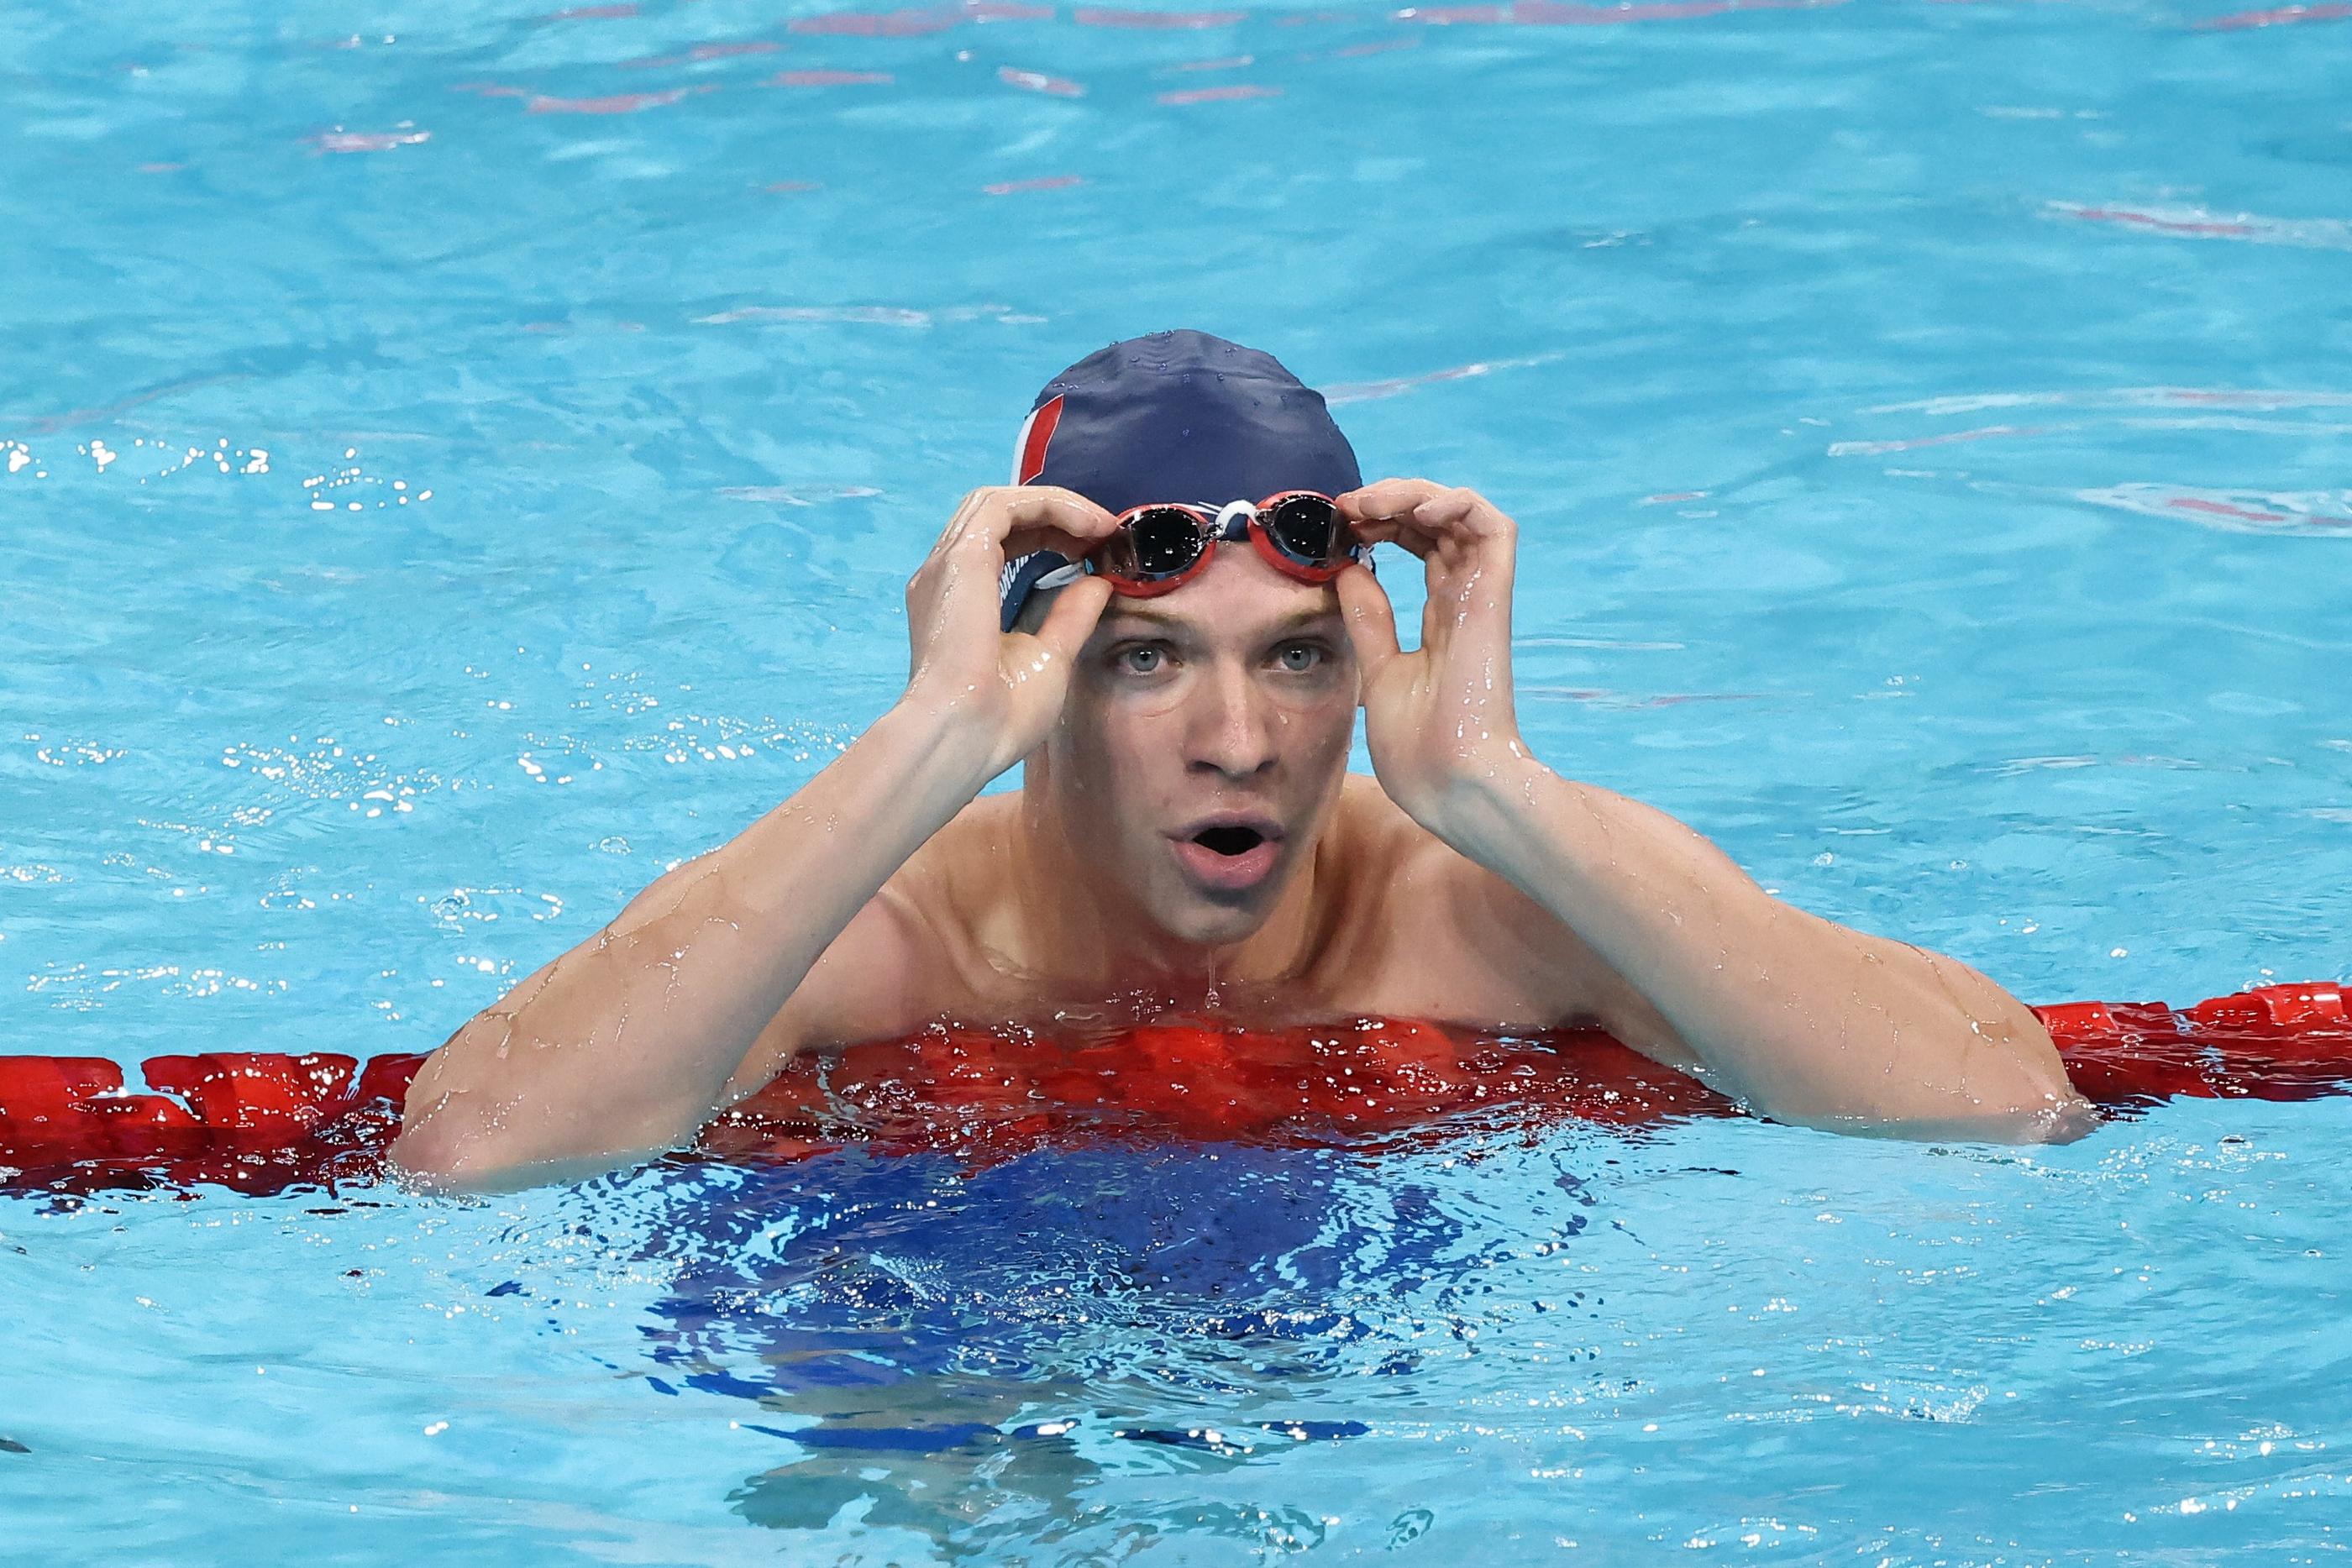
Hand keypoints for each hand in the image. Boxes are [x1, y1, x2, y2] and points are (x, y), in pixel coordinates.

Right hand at [901, 485, 1117, 780]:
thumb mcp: (1050, 657)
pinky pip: (1003, 506)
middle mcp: (946, 576)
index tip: (1096, 550)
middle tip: (1102, 534)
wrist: (964, 737)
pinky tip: (1086, 526)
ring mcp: (947, 565)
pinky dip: (1049, 505)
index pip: (1002, 541)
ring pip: (998, 502)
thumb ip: (1071, 616)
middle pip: (999, 515)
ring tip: (1098, 526)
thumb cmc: (999, 717)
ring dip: (1054, 505)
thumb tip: (1098, 582)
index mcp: (959, 599)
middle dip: (1054, 515)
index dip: (1051, 535)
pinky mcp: (960, 559)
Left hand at [1333, 479, 1530, 827]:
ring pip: (1462, 513)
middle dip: (1390, 501)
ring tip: (1371, 505)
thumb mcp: (1377, 671)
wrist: (1452, 785)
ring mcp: (1479, 597)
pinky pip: (1493, 528)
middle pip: (1438, 521)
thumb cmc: (1420, 748)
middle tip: (1347, 509)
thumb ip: (1368, 620)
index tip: (1339, 525)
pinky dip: (1456, 504)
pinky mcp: (1491, 600)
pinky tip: (1413, 512)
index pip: (1420, 545)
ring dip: (1415, 494)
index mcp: (1441, 617)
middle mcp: (1463, 599)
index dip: (1383, 522)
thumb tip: (1347, 571)